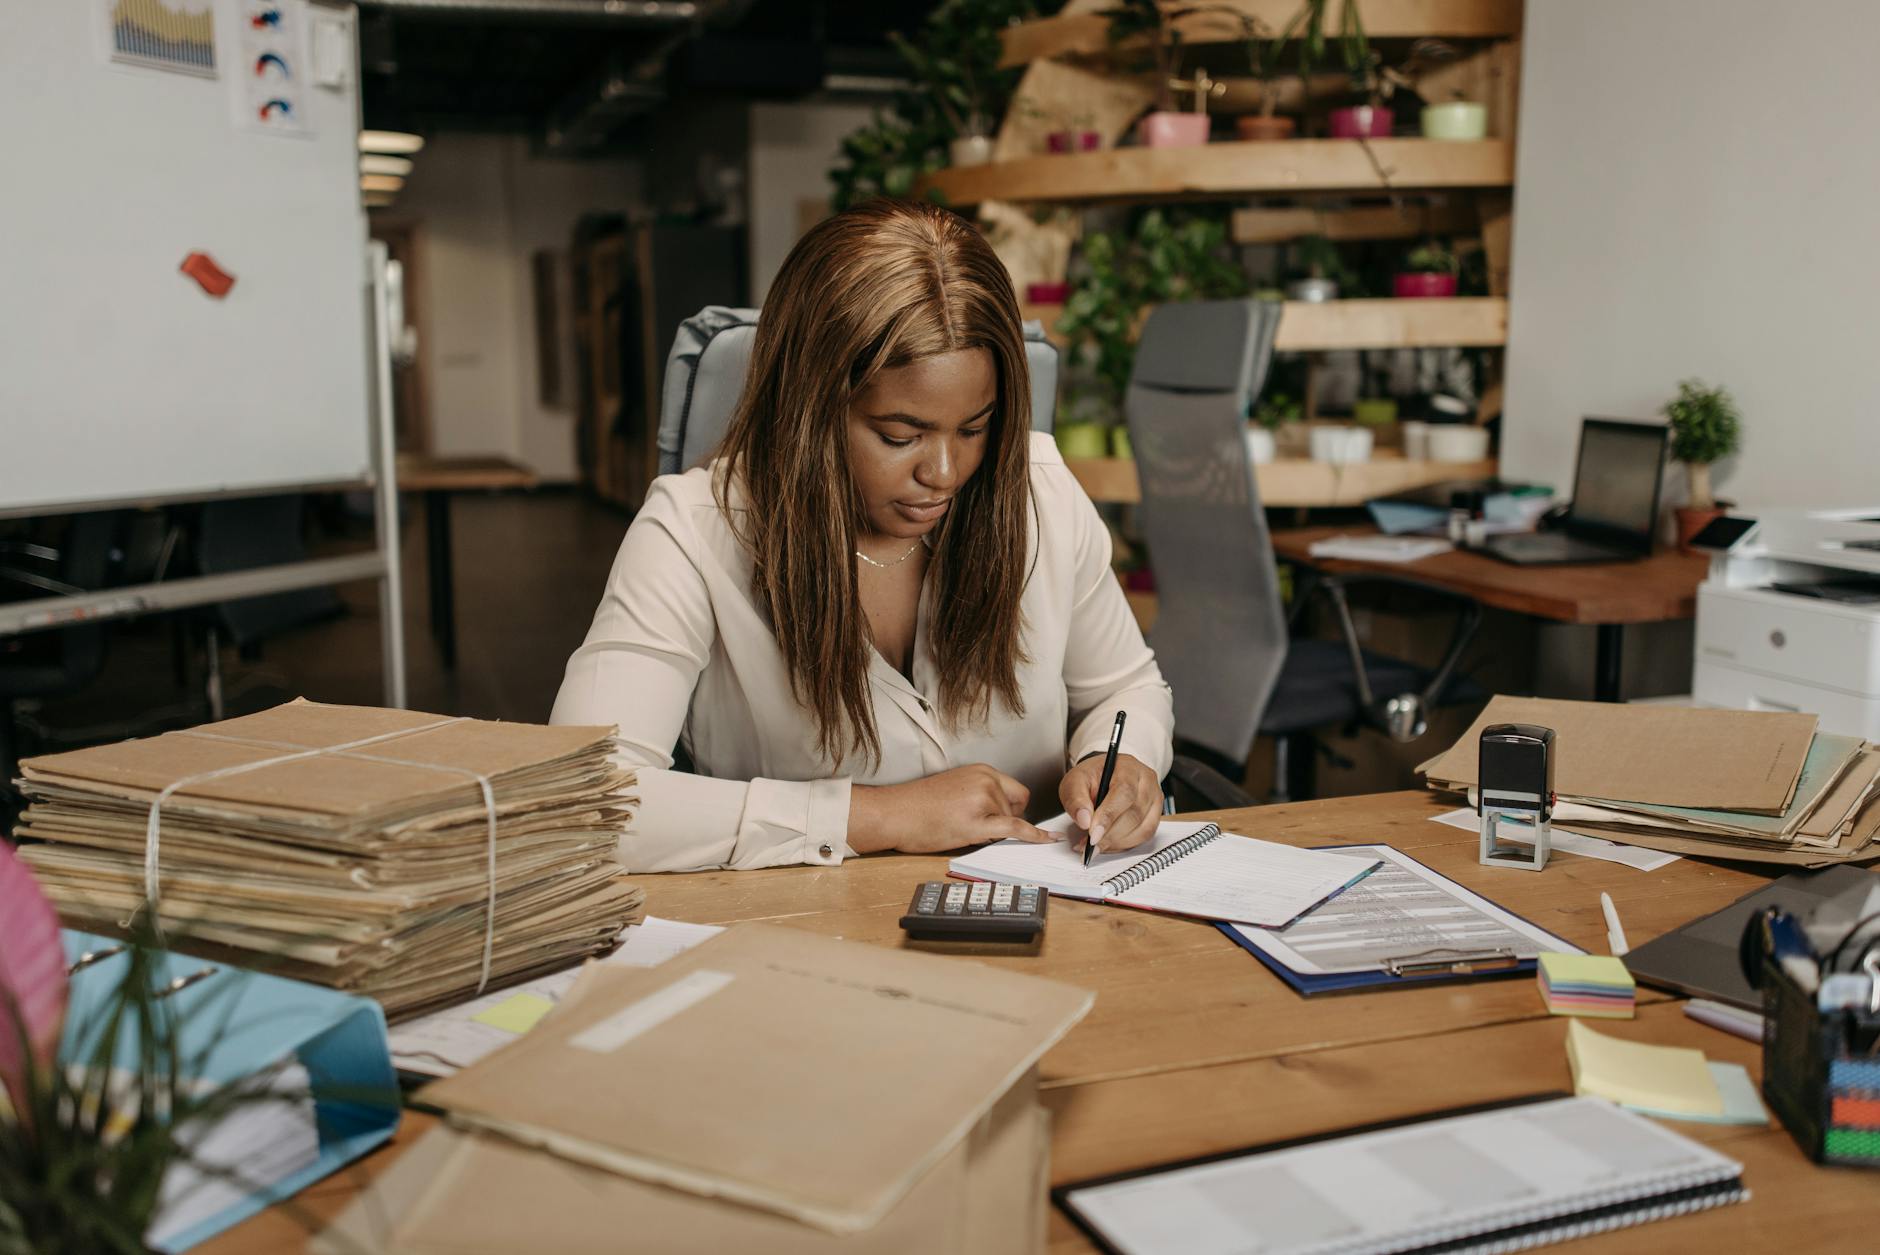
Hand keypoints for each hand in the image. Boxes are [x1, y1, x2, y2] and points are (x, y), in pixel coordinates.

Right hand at [847, 764, 1051, 854]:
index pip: (1016, 790)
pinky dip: (1033, 836)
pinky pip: (1015, 829)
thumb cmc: (916, 806)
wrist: (893, 813)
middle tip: (974, 826)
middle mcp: (986, 779)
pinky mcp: (977, 821)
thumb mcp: (954, 788)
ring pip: (1011, 821)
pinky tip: (1046, 840)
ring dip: (994, 832)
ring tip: (960, 828)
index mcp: (980, 770)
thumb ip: (980, 794)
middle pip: (1018, 806)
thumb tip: (1004, 815)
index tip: (1008, 819)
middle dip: (1005, 820)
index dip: (1013, 808)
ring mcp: (983, 798)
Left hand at [1058, 753, 1161, 856]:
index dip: (1109, 816)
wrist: (1104, 777)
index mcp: (1128, 767)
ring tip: (1095, 846)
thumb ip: (1076, 799)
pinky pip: (1144, 835)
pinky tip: (1108, 843)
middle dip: (1109, 834)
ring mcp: (1154, 798)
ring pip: (1142, 828)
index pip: (1124, 793)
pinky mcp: (1156, 815)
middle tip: (1088, 845)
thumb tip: (1084, 821)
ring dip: (1116, 842)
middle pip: (1135, 813)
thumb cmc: (1092, 778)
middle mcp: (1146, 781)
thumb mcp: (1074, 782)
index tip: (1093, 835)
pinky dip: (1125, 844)